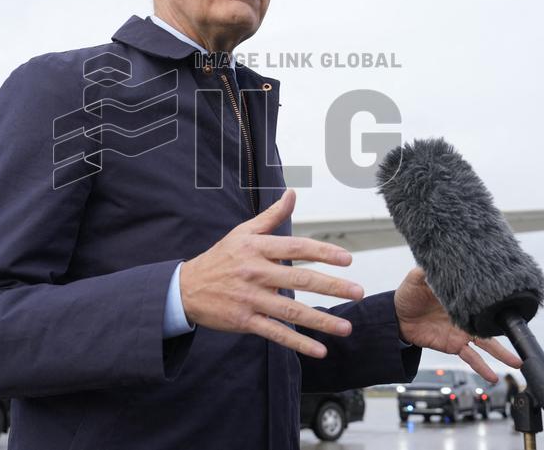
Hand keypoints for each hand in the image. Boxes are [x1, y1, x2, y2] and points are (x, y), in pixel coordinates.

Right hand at [180, 189, 364, 358]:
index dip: (322, 253)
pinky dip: (298, 343)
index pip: (296, 248)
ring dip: (321, 320)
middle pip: (299, 280)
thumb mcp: (242, 232)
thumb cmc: (221, 257)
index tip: (347, 259)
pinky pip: (275, 333)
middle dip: (331, 286)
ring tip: (346, 327)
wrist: (186, 288)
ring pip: (291, 311)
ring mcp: (250, 298)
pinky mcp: (244, 321)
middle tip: (357, 291)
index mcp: (256, 248)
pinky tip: (319, 350)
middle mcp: (255, 272)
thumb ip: (271, 216)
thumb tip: (292, 193)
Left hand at [394, 267, 521, 381]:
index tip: (514, 303)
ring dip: (502, 354)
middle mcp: (466, 316)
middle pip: (492, 323)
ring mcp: (462, 332)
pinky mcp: (454, 345)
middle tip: (525, 337)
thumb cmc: (409, 294)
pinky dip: (482, 368)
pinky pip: (471, 358)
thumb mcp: (417, 278)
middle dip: (509, 330)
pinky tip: (492, 376)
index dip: (497, 301)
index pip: (483, 299)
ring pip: (488, 343)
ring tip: (518, 363)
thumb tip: (438, 261)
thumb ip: (429, 271)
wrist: (396, 316)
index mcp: (461, 299)